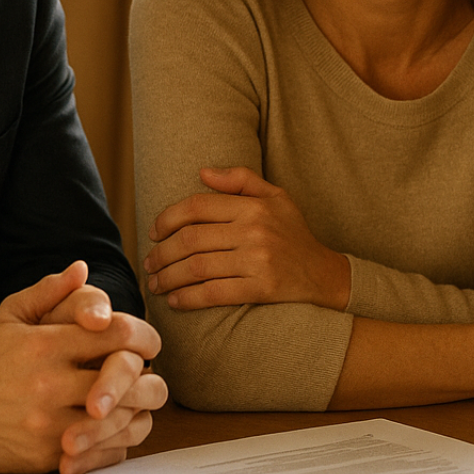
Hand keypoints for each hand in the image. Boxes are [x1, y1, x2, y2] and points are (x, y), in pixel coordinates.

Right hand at [37, 262, 169, 473]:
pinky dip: (117, 444)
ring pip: (120, 419)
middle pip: (127, 379)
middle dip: (150, 380)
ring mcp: (49, 423)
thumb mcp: (9, 316)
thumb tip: (83, 268)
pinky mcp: (47, 456)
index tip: (150, 344)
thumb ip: (49, 291)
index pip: (118, 333)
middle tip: (153, 380)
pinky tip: (116, 431)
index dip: (145, 337)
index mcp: (47, 345)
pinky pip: (102, 452)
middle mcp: (49, 383)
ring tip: (138, 407)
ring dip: (138, 414)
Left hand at [143, 167, 349, 310]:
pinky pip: (214, 293)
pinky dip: (188, 298)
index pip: (197, 207)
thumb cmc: (293, 234)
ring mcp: (258, 260)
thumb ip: (241, 179)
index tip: (153, 233)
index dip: (167, 219)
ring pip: (197, 268)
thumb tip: (202, 172)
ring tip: (155, 283)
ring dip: (168, 277)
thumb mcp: (276, 197)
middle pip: (191, 239)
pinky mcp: (261, 288)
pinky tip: (175, 300)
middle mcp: (254, 230)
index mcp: (253, 206)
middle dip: (162, 253)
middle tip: (149, 263)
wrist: (323, 274)